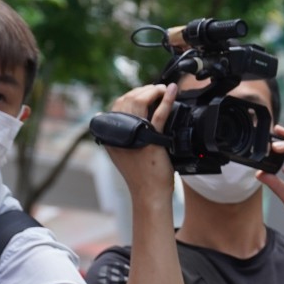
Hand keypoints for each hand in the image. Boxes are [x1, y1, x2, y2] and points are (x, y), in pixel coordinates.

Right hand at [105, 83, 176, 200]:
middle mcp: (120, 133)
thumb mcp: (128, 151)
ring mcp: (134, 135)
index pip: (118, 104)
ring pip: (140, 102)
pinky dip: (165, 99)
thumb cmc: (143, 174)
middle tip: (155, 89)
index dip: (133, 94)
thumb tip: (137, 115)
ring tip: (162, 89)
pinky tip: (170, 91)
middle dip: (143, 90)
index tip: (146, 92)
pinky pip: (159, 115)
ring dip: (152, 91)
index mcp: (112, 135)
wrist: (150, 193)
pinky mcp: (152, 140)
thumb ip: (128, 134)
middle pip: (128, 100)